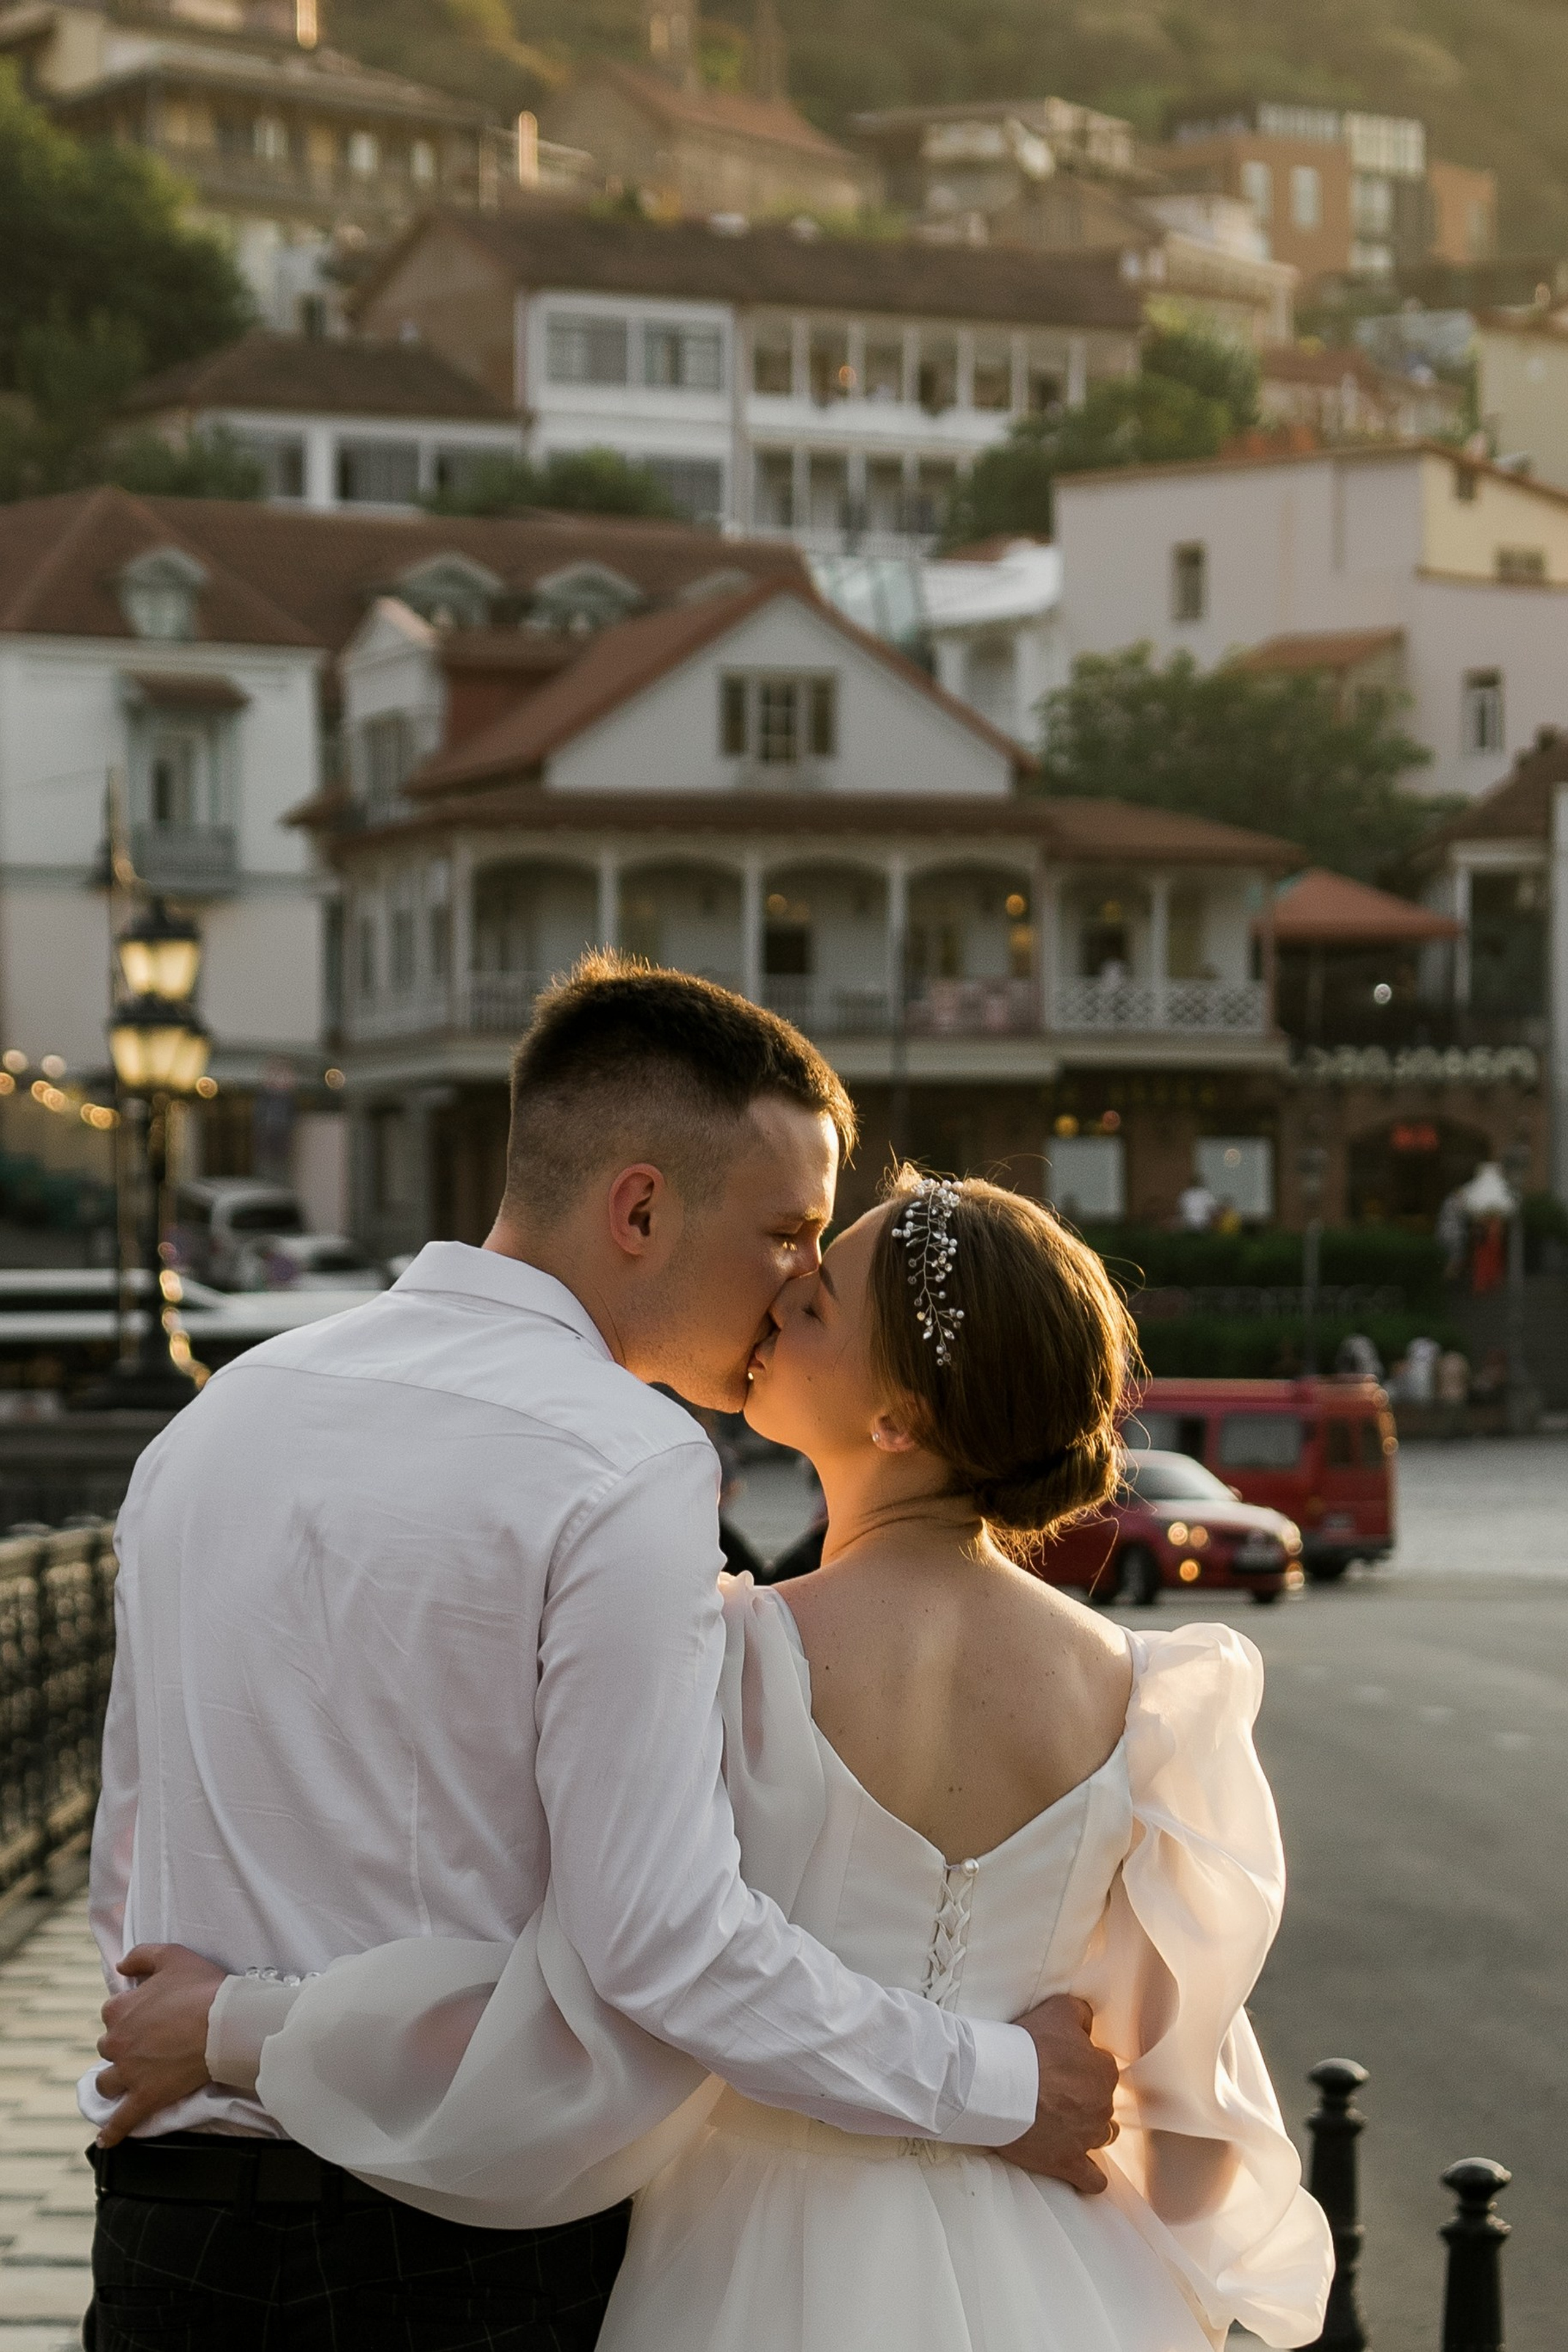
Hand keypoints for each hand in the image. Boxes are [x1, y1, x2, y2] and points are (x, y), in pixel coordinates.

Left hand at [94, 1944, 226, 2148]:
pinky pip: (121, 2120)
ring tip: (127, 2082)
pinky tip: (106, 2138)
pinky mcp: (145, 2097)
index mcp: (119, 2009)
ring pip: (107, 2082)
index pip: (112, 2012)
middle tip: (149, 2044)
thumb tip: (120, 1966)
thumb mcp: (172, 1955)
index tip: (148, 2014)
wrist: (225, 2022)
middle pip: (108, 2047)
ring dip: (114, 2081)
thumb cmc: (202, 1987)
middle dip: (123, 2046)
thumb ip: (141, 1955)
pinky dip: (112, 2131)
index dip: (130, 2012)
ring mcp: (129, 2073)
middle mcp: (117, 2042)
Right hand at [999, 1994, 1118, 2192]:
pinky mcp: (1068, 2162)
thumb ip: (1081, 2014)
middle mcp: (1102, 2106)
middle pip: (1102, 2101)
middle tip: (1056, 2089)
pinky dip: (1091, 2177)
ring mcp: (1087, 2138)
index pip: (1102, 2067)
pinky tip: (1085, 2171)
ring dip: (1090, 2129)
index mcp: (1102, 2071)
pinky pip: (1092, 2179)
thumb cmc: (1027, 2047)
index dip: (1081, 2064)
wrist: (998, 2084)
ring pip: (1102, 2136)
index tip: (1062, 2064)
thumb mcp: (1059, 2009)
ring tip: (1067, 2122)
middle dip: (1084, 2096)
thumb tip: (1088, 2022)